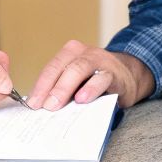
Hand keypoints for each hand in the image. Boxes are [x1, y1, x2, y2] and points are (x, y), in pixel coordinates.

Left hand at [27, 40, 153, 109]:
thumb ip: (62, 89)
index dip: (40, 86)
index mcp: (69, 53)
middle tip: (43, 107)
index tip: (32, 104)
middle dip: (50, 88)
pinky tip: (82, 99)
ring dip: (65, 88)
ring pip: (79, 69)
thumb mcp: (77, 81)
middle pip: (62, 68)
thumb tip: (41, 107)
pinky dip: (90, 89)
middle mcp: (82, 53)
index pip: (51, 69)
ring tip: (56, 105)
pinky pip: (101, 79)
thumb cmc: (96, 80)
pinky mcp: (114, 73)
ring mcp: (99, 60)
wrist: (129, 75)